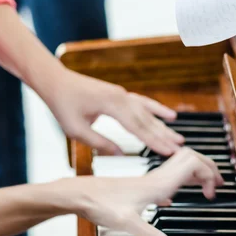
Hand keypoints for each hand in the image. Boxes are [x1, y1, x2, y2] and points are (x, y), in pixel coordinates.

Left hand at [45, 69, 183, 155]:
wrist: (56, 81)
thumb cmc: (63, 105)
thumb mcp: (77, 130)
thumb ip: (100, 143)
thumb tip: (121, 154)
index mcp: (111, 105)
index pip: (137, 127)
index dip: (154, 141)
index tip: (168, 152)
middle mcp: (121, 97)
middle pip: (147, 120)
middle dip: (164, 137)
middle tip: (180, 150)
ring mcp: (122, 94)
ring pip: (148, 112)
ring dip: (164, 127)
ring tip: (179, 138)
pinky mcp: (121, 95)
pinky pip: (143, 103)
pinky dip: (157, 110)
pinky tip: (170, 116)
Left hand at [58, 147, 223, 235]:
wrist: (79, 195)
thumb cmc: (99, 204)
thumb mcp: (127, 223)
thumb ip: (150, 235)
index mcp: (157, 183)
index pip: (192, 163)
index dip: (208, 172)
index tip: (213, 191)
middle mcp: (155, 178)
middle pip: (190, 158)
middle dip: (208, 168)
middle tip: (217, 185)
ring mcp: (147, 181)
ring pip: (179, 166)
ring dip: (195, 173)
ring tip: (205, 187)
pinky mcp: (139, 187)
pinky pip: (166, 177)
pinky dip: (179, 182)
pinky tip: (174, 195)